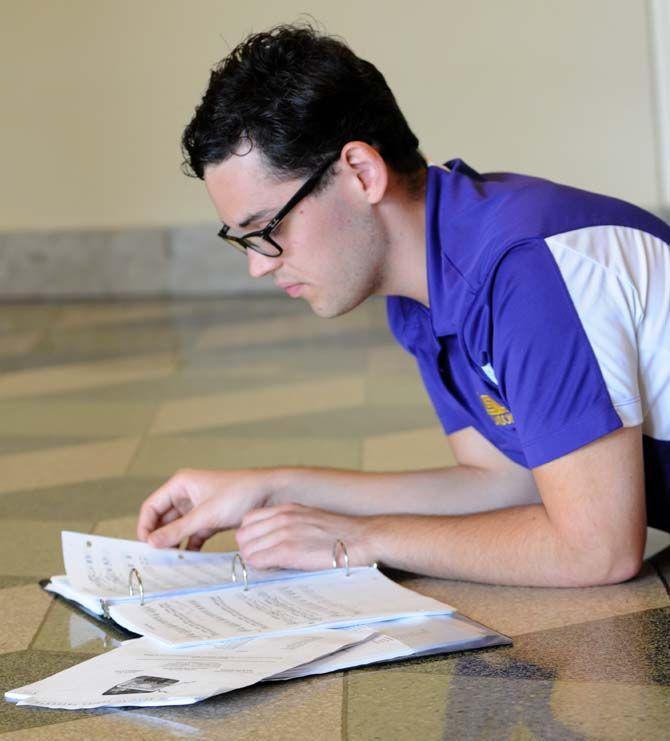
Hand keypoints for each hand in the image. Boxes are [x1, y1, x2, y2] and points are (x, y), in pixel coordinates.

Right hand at [137, 468, 274, 549]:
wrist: (270, 494)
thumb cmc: (240, 493)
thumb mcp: (206, 514)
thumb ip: (178, 530)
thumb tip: (152, 543)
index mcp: (181, 484)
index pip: (152, 506)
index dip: (145, 526)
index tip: (145, 546)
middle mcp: (186, 494)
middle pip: (163, 519)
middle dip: (159, 537)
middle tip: (154, 559)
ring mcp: (198, 507)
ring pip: (177, 528)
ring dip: (173, 543)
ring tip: (168, 563)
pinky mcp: (210, 519)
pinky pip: (192, 534)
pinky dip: (189, 545)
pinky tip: (188, 560)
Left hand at [235, 503, 375, 570]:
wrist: (363, 539)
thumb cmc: (340, 534)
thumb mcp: (310, 519)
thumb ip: (289, 525)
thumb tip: (271, 542)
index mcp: (287, 509)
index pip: (248, 520)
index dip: (251, 536)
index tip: (260, 547)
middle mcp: (282, 517)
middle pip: (243, 536)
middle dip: (249, 550)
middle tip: (263, 561)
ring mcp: (284, 533)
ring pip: (248, 550)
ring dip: (255, 561)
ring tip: (271, 567)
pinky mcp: (289, 550)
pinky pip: (258, 560)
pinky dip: (261, 568)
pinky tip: (275, 570)